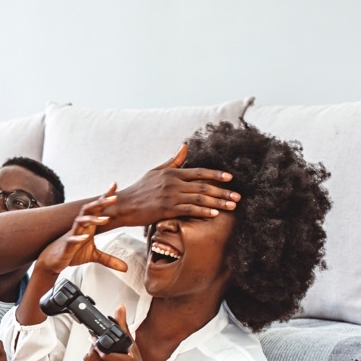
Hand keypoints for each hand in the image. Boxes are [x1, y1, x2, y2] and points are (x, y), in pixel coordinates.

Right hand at [36, 186, 128, 275]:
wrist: (52, 261)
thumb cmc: (71, 253)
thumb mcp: (93, 256)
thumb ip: (109, 260)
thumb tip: (125, 268)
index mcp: (87, 226)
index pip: (97, 208)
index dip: (105, 197)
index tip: (114, 186)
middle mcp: (80, 227)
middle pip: (90, 210)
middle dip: (101, 203)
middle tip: (114, 198)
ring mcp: (72, 235)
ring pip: (81, 221)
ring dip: (93, 219)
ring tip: (105, 219)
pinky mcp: (66, 246)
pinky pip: (72, 240)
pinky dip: (78, 238)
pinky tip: (85, 237)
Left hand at [83, 305, 144, 360]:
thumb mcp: (133, 349)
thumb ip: (124, 329)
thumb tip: (120, 309)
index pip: (106, 354)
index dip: (100, 345)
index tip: (99, 339)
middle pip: (94, 356)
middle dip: (93, 347)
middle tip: (98, 343)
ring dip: (90, 353)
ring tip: (99, 352)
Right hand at [107, 144, 237, 226]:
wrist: (123, 205)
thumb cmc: (140, 189)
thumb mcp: (156, 172)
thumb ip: (173, 161)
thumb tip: (185, 146)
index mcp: (172, 173)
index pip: (199, 172)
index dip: (216, 175)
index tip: (231, 178)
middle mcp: (173, 183)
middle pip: (204, 186)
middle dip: (223, 191)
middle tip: (238, 196)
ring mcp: (170, 196)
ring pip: (199, 198)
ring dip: (218, 202)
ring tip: (232, 206)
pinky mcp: (166, 209)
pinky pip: (188, 210)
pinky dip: (203, 211)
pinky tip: (214, 214)